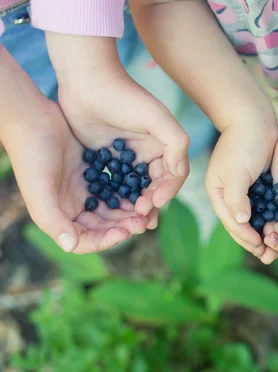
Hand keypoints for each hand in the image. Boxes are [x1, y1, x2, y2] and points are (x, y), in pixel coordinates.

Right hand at [4, 102, 149, 252]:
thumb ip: (54, 220)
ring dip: (129, 212)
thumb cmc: (32, 157)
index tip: (124, 232)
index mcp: (59, 218)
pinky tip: (144, 191)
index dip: (105, 240)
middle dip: (123, 226)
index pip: (86, 240)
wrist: (34, 120)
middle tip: (143, 222)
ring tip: (146, 210)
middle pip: (104, 227)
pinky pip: (117, 189)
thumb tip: (70, 246)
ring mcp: (86, 192)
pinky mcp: (96, 175)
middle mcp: (74, 209)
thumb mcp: (40, 190)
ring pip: (113, 210)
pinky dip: (130, 193)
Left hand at [46, 33, 189, 218]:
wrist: (87, 80)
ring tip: (129, 222)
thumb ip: (176, 143)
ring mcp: (126, 158)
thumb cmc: (124, 96)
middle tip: (141, 218)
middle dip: (151, 204)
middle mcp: (148, 154)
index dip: (167, 191)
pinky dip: (113, 198)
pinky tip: (109, 211)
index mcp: (164, 146)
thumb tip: (180, 172)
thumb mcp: (157, 117)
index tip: (154, 203)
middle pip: (154, 187)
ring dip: (134, 206)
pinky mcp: (105, 159)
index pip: (172, 176)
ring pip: (134, 189)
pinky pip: (112, 184)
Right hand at [205, 116, 277, 260]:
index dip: (245, 237)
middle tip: (269, 257)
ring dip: (262, 234)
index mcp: (217, 192)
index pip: (230, 221)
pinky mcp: (256, 184)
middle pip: (239, 224)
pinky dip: (269, 219)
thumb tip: (241, 221)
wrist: (254, 118)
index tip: (261, 247)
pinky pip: (262, 208)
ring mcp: (242, 190)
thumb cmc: (243, 142)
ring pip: (252, 219)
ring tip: (274, 249)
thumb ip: (236, 197)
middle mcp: (227, 194)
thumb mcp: (237, 171)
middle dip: (253, 241)